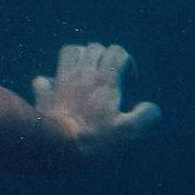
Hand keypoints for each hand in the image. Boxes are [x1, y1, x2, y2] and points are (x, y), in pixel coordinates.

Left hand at [32, 43, 160, 156]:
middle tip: (111, 80)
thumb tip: (151, 108)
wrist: (56, 146)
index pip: (118, 52)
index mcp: (105, 80)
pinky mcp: (44, 94)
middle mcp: (82, 74)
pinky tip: (57, 92)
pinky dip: (51, 82)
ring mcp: (60, 81)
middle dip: (105, 58)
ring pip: (69, 52)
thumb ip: (146, 116)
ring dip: (79, 58)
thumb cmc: (95, 139)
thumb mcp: (130, 132)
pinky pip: (43, 79)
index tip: (130, 85)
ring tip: (87, 76)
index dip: (128, 64)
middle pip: (95, 48)